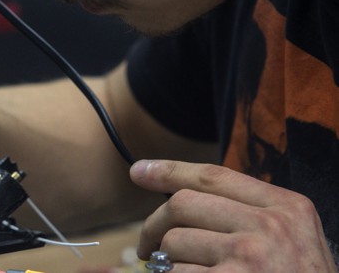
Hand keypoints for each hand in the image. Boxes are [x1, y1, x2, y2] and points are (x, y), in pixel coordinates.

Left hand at [130, 159, 336, 271]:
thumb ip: (249, 214)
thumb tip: (181, 199)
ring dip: (168, 262)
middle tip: (147, 247)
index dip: (169, 171)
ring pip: (174, 243)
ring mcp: (249, 255)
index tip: (139, 172)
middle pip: (182, 204)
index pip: (213, 176)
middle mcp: (269, 225)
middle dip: (155, 225)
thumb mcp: (293, 239)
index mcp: (286, 206)